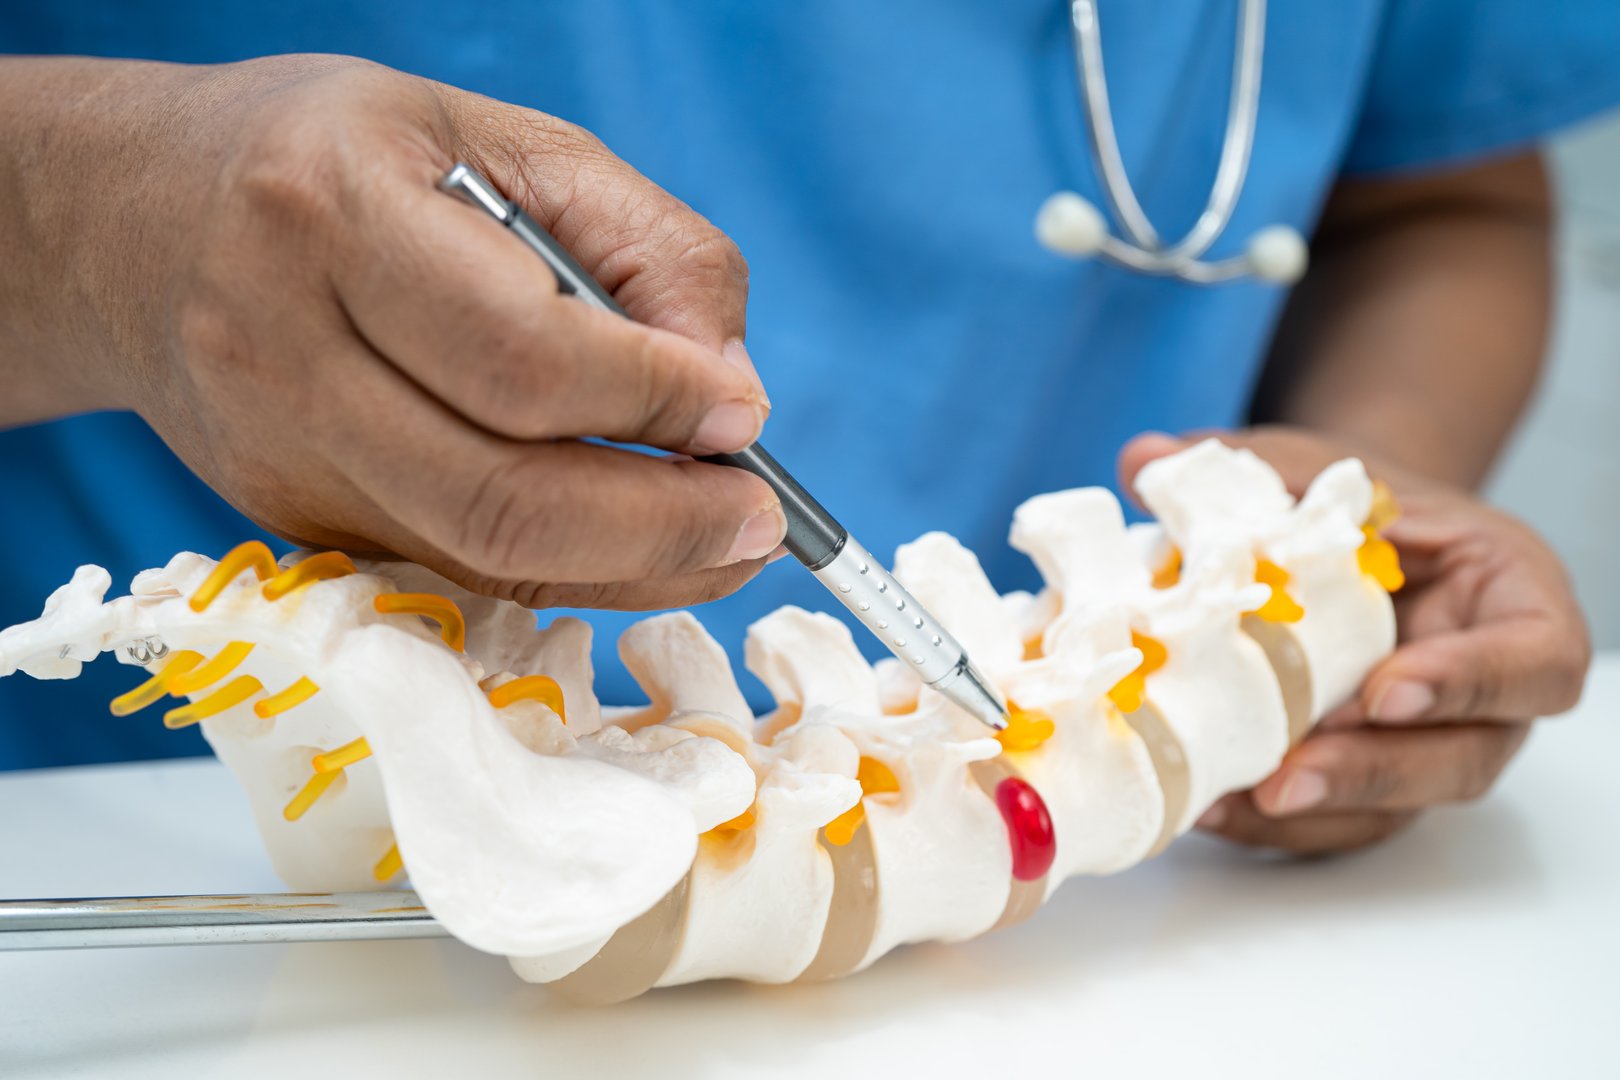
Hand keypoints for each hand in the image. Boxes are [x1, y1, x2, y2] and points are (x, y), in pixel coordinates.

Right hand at [4, 55, 781, 608]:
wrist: (140, 224)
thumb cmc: (344, 161)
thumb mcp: (504, 143)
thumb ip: (643, 248)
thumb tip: (733, 393)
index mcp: (329, 213)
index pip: (520, 353)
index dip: (653, 397)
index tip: (741, 411)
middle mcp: (284, 352)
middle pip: (501, 494)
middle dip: (663, 523)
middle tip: (763, 518)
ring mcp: (280, 458)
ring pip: (484, 557)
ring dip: (636, 569)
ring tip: (730, 542)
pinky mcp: (294, 523)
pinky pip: (462, 573)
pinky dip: (575, 572)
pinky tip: (643, 547)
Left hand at [1119, 426, 1589, 853]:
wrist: (1338, 538)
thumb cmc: (1352, 504)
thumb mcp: (1317, 468)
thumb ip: (1251, 465)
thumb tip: (1146, 458)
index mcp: (1512, 603)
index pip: (1536, 661)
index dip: (1471, 682)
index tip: (1386, 687)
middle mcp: (1487, 694)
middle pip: (1462, 759)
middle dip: (1370, 774)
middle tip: (1287, 776)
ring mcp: (1428, 746)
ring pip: (1393, 809)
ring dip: (1310, 813)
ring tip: (1227, 800)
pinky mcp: (1367, 781)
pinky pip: (1334, 822)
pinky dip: (1270, 823)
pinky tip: (1206, 807)